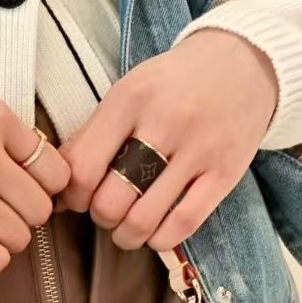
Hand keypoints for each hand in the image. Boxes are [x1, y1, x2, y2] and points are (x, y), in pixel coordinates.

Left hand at [57, 29, 277, 250]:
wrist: (245, 63)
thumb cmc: (175, 83)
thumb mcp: (129, 92)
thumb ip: (90, 135)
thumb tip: (56, 187)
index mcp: (130, 99)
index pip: (83, 168)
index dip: (73, 197)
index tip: (78, 199)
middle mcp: (164, 122)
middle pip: (111, 200)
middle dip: (101, 217)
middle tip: (107, 211)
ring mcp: (199, 149)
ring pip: (144, 219)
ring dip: (127, 236)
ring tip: (127, 228)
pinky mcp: (226, 172)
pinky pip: (184, 224)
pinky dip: (161, 240)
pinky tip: (156, 233)